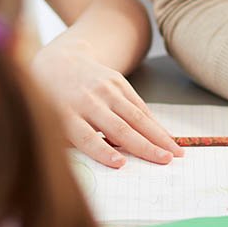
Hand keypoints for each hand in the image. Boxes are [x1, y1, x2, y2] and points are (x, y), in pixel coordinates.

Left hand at [32, 43, 180, 167]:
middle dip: (144, 146)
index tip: (120, 164)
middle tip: (165, 161)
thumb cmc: (53, 101)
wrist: (60, 62)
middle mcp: (87, 100)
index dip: (103, 151)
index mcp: (65, 114)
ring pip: (135, 115)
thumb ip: (75, 142)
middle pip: (118, 127)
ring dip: (158, 135)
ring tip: (174, 152)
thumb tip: (111, 160)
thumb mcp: (52, 122)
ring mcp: (105, 89)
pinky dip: (154, 123)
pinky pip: (139, 105)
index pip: (86, 136)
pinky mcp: (117, 81)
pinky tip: (166, 136)